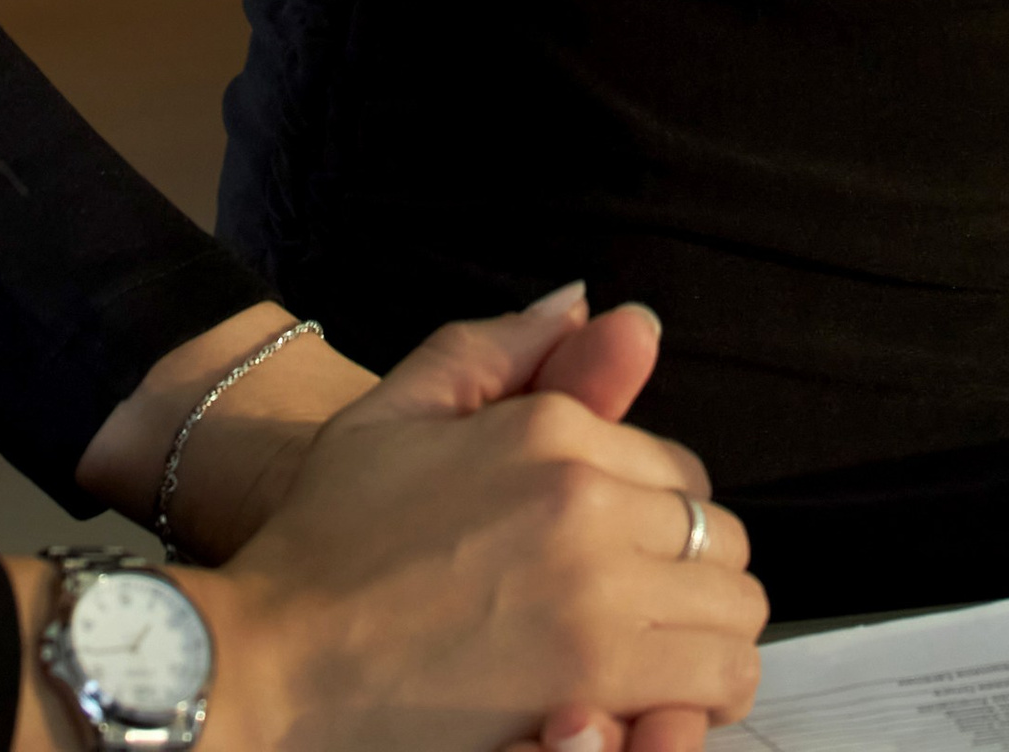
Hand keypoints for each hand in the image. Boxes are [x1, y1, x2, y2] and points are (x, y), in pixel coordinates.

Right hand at [27, 300, 763, 751]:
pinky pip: (716, 683)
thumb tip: (590, 304)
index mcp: (553, 430)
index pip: (682, 472)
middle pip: (721, 540)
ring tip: (645, 660)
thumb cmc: (326, 542)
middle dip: (688, 577)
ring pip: (735, 612)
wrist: (273, 655)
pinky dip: (696, 697)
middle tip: (632, 613)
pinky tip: (644, 703)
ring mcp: (596, 591)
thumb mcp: (400, 408)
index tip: (611, 555)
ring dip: (702, 638)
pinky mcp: (592, 678)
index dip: (654, 519)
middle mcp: (589, 498)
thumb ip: (499, 348)